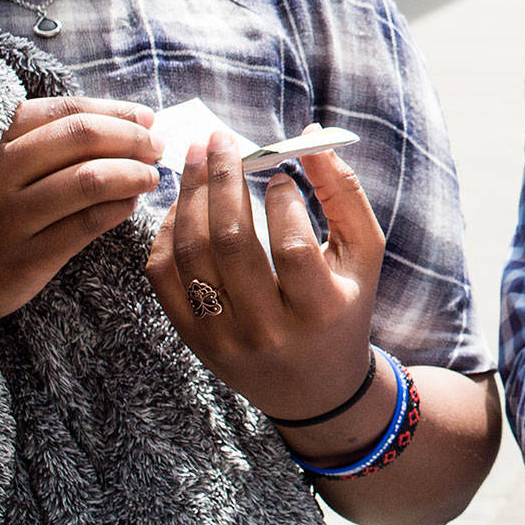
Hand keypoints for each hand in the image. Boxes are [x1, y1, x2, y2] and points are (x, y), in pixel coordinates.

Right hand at [0, 97, 161, 320]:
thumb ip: (51, 138)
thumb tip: (134, 120)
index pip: (63, 110)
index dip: (114, 111)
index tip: (146, 118)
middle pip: (80, 137)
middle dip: (131, 138)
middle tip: (156, 146)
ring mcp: (5, 218)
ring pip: (88, 179)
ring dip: (133, 172)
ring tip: (150, 176)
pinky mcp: (22, 258)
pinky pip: (87, 224)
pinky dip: (120, 208)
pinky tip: (131, 203)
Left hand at [146, 132, 385, 448]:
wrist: (314, 388)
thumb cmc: (344, 306)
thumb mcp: (362, 254)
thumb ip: (343, 194)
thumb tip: (310, 135)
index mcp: (319, 310)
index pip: (291, 246)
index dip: (281, 200)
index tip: (279, 171)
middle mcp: (268, 330)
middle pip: (231, 243)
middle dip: (221, 179)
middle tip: (219, 139)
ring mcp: (223, 338)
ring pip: (190, 254)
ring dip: (189, 197)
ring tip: (197, 159)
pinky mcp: (193, 339)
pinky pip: (162, 276)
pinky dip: (166, 232)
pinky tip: (183, 204)